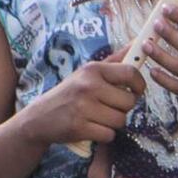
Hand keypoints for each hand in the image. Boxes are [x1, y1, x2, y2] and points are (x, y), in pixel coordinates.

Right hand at [31, 56, 145, 149]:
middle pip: (129, 101)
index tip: (135, 91)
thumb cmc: (69, 94)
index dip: (139, 84)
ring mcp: (83, 107)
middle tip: (107, 107)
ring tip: (97, 118)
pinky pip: (109, 135)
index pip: (130, 72)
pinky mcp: (79, 127)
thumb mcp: (87, 73)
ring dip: (113, 123)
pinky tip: (91, 128)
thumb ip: (114, 60)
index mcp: (92, 69)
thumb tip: (138, 41)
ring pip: (121, 120)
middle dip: (123, 108)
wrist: (38, 118)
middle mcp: (88, 86)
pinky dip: (103, 135)